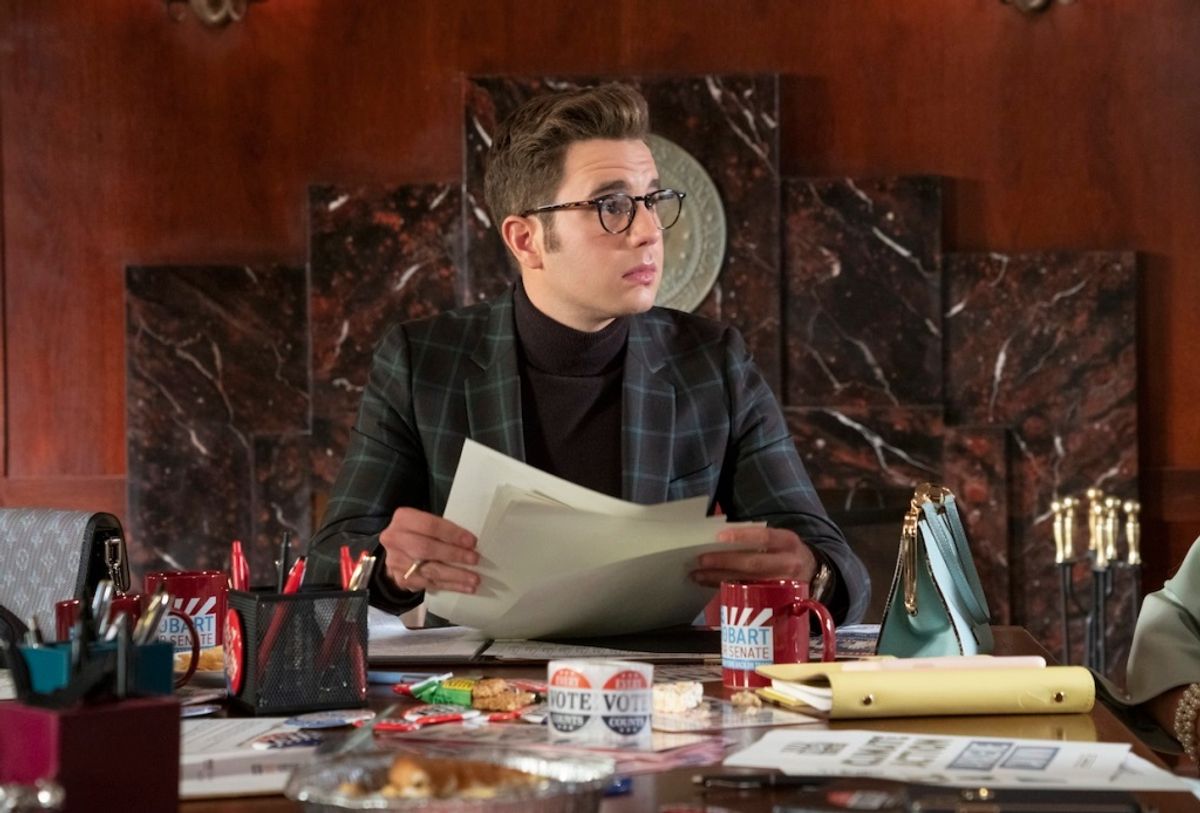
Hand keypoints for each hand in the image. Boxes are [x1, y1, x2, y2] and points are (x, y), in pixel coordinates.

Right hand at [379, 507, 478, 593]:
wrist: (398, 550)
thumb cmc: (418, 533)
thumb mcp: (426, 522)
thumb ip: (443, 529)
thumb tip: (470, 543)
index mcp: (404, 519)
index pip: (430, 525)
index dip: (452, 534)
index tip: (471, 542)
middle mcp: (395, 539)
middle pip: (427, 549)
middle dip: (454, 555)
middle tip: (474, 559)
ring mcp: (396, 561)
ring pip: (429, 570)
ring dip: (455, 575)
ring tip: (474, 578)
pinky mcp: (402, 579)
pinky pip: (429, 584)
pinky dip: (450, 586)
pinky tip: (464, 587)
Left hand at [690, 526, 816, 586]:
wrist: (813, 572)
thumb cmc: (786, 550)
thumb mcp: (780, 539)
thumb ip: (757, 537)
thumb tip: (719, 532)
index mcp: (788, 541)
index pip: (765, 537)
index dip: (742, 536)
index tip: (719, 536)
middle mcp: (788, 563)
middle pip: (753, 564)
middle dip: (724, 562)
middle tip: (701, 560)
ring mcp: (783, 584)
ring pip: (747, 581)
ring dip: (718, 578)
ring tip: (697, 574)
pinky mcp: (775, 599)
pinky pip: (747, 593)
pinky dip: (725, 587)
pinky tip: (708, 583)